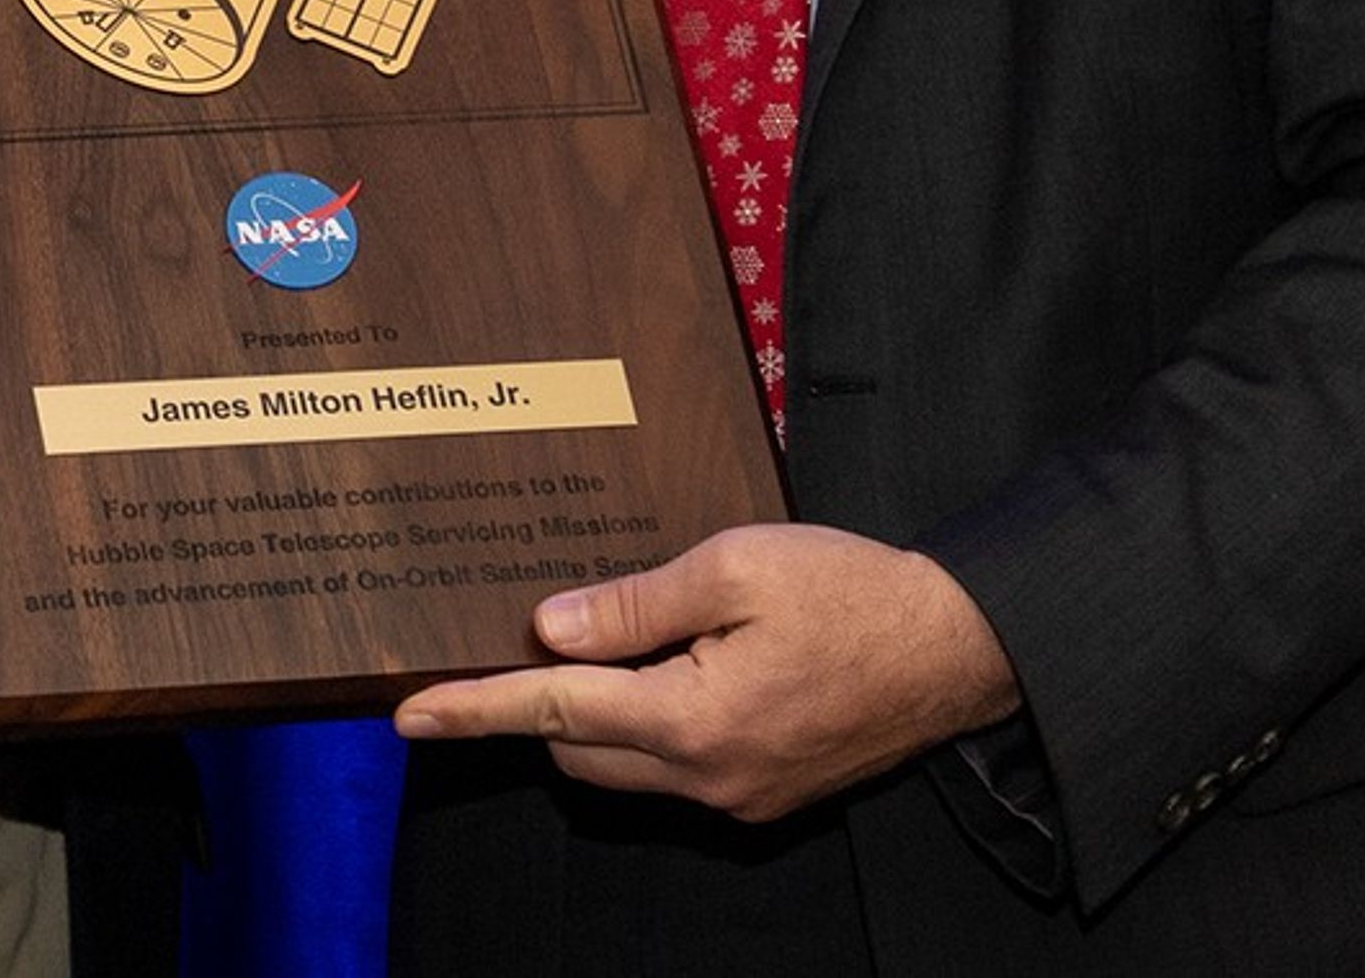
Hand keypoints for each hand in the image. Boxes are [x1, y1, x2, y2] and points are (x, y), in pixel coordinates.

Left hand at [392, 525, 1021, 821]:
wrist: (957, 649)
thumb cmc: (850, 593)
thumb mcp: (735, 567)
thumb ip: (634, 604)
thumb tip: (549, 629)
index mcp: (691, 720)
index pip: (553, 713)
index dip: (475, 709)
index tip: (407, 717)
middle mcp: (705, 779)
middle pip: (577, 749)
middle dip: (545, 699)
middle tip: (550, 628)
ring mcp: (737, 797)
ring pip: (624, 765)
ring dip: (601, 713)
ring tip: (627, 635)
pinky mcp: (763, 795)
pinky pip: (674, 768)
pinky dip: (652, 722)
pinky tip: (682, 662)